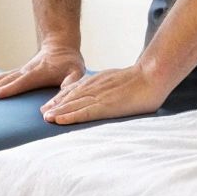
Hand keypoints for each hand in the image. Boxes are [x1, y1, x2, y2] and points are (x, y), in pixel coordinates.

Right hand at [0, 44, 85, 99]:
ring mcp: (18, 71)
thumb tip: (53, 104)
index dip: (10, 88)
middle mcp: (25, 71)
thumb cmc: (70, 63)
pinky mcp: (16, 73)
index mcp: (38, 73)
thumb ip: (69, 86)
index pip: (22, 81)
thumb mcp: (76, 74)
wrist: (60, 46)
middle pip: (5, 80)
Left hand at [41, 63, 170, 124]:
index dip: (62, 98)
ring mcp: (99, 96)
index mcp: (98, 81)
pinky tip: (59, 120)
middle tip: (43, 113)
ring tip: (46, 118)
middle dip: (56, 105)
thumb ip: (108, 87)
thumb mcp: (118, 80)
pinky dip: (69, 116)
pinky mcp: (106, 105)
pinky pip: (84, 112)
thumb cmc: (141, 80)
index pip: (76, 90)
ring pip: (73, 105)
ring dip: (58, 111)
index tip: (52, 105)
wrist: (153, 75)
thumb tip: (107, 95)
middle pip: (71, 97)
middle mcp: (95, 87)